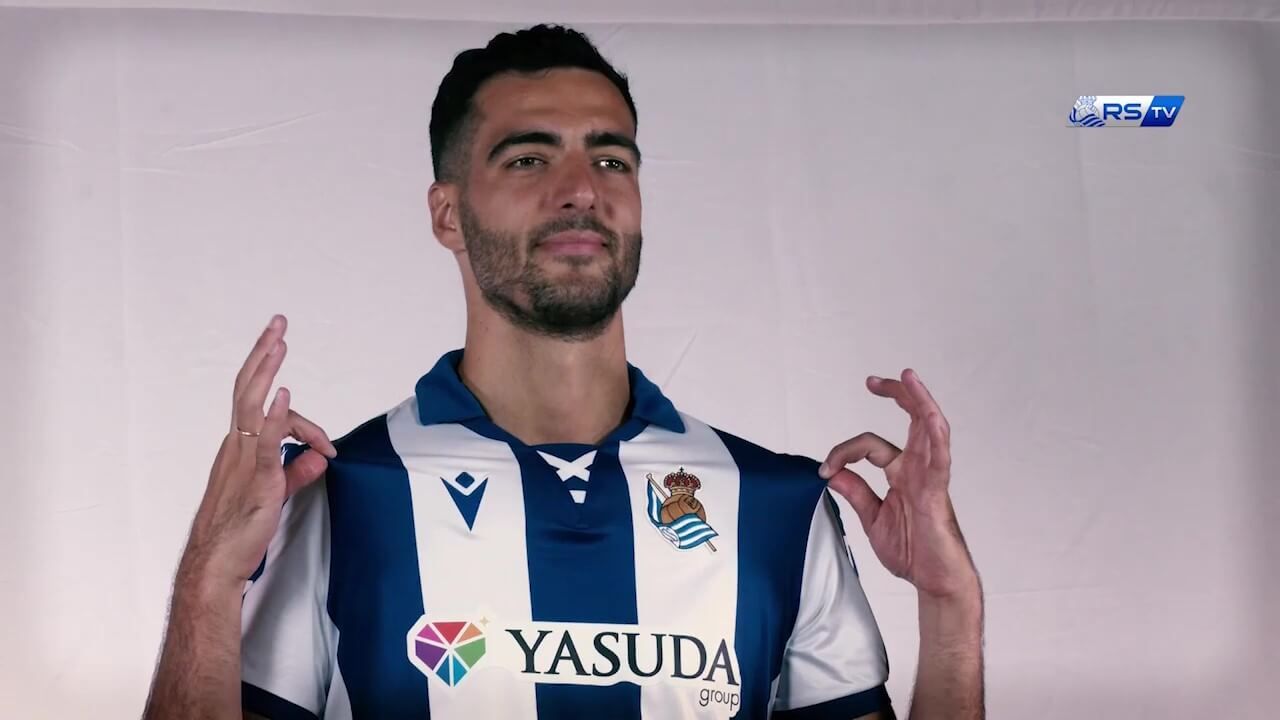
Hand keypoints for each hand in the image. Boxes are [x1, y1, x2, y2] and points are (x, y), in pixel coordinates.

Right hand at [181, 314, 336, 589]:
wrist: (215, 563)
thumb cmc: (239, 532)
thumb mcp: (275, 495)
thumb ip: (297, 473)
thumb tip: (319, 459)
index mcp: (238, 448)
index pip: (259, 407)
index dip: (289, 403)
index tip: (312, 414)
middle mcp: (236, 446)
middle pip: (246, 389)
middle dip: (263, 355)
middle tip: (277, 324)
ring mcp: (244, 460)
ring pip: (252, 405)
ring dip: (266, 369)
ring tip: (279, 340)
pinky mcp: (256, 479)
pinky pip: (264, 441)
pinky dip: (275, 416)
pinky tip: (283, 394)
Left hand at [819, 369, 976, 600]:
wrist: (935, 582)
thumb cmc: (913, 551)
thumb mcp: (873, 519)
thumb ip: (856, 493)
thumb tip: (832, 473)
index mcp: (903, 473)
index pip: (871, 446)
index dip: (844, 451)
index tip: (825, 469)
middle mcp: (919, 468)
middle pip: (913, 420)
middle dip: (898, 395)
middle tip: (873, 381)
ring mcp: (931, 478)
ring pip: (930, 430)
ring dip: (920, 401)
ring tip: (908, 378)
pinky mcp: (938, 493)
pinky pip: (940, 459)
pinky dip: (935, 435)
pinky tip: (929, 415)